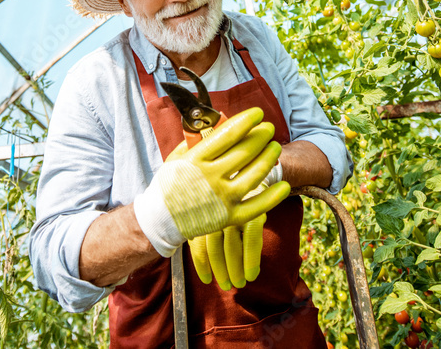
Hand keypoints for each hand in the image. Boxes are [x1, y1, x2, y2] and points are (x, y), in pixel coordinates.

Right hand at [133, 107, 289, 256]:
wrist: (160, 220)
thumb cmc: (168, 186)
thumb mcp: (175, 159)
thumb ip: (195, 141)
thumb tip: (215, 124)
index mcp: (196, 159)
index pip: (227, 134)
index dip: (246, 121)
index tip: (258, 113)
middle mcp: (210, 177)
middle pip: (245, 152)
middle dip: (261, 136)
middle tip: (269, 128)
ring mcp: (221, 198)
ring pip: (254, 175)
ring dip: (268, 158)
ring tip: (275, 148)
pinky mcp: (228, 217)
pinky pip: (256, 207)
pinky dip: (272, 197)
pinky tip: (284, 186)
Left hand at [189, 163, 281, 289]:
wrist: (250, 156)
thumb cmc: (225, 178)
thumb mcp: (209, 192)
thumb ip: (199, 215)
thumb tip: (187, 244)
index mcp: (199, 205)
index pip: (197, 240)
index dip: (202, 263)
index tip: (207, 280)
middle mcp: (214, 207)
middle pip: (213, 245)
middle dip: (220, 268)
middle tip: (225, 285)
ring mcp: (234, 208)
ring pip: (231, 246)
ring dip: (235, 268)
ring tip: (239, 283)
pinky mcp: (254, 208)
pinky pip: (251, 240)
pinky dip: (251, 259)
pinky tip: (252, 273)